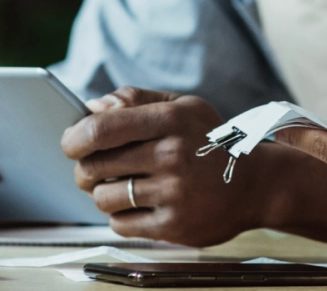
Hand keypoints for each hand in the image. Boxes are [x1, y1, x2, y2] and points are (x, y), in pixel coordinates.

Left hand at [61, 87, 275, 246]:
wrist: (255, 183)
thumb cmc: (211, 140)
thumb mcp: (183, 107)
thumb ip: (138, 100)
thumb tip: (92, 106)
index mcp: (171, 119)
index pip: (101, 129)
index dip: (75, 137)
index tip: (71, 143)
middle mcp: (172, 155)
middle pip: (94, 166)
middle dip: (84, 167)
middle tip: (94, 166)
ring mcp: (174, 192)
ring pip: (103, 197)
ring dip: (103, 191)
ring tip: (122, 184)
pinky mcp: (174, 225)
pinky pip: (120, 223)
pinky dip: (121, 214)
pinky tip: (139, 203)